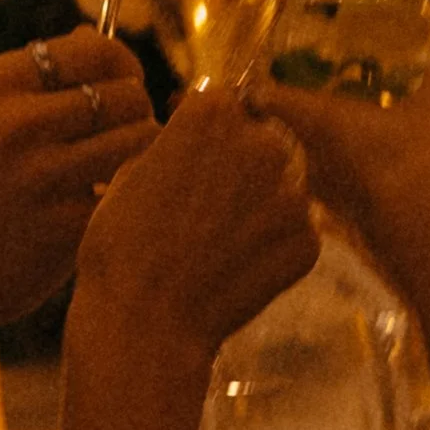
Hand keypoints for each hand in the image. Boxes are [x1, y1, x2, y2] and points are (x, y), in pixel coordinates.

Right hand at [0, 27, 157, 412]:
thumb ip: (18, 76)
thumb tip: (91, 33)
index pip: (92, 50)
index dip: (120, 63)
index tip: (123, 82)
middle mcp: (16, 123)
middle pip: (124, 93)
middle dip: (137, 108)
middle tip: (128, 129)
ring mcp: (43, 176)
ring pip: (139, 139)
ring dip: (142, 152)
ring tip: (125, 165)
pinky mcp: (65, 227)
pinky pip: (126, 192)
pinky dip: (126, 197)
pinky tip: (108, 206)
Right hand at [74, 88, 318, 356]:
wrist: (143, 322)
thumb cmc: (121, 246)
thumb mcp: (131, 171)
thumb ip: (176, 143)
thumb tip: (195, 139)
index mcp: (213, 113)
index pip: (224, 107)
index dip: (207, 137)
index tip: (192, 164)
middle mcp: (261, 142)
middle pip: (261, 144)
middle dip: (240, 170)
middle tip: (204, 212)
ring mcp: (291, 192)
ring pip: (280, 190)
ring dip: (258, 210)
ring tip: (215, 247)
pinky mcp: (308, 240)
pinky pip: (293, 235)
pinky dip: (271, 251)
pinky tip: (233, 271)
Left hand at [250, 0, 429, 305]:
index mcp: (316, 126)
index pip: (256, 96)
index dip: (242, 78)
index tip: (239, 62)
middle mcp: (307, 165)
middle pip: (266, 135)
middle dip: (266, 113)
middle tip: (275, 83)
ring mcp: (325, 204)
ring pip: (294, 167)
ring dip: (296, 147)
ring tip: (313, 123)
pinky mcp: (350, 232)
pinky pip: (324, 194)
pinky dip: (329, 177)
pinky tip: (359, 171)